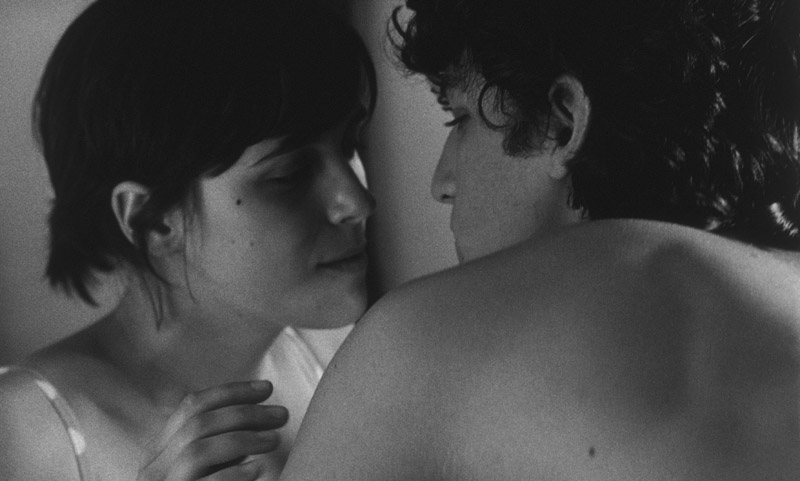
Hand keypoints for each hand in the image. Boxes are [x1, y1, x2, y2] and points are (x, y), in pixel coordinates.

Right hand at [137, 381, 288, 480]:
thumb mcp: (200, 471)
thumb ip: (214, 447)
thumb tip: (254, 415)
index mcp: (160, 455)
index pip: (190, 407)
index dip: (231, 391)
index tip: (266, 388)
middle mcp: (155, 471)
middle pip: (198, 424)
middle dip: (244, 412)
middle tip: (281, 415)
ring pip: (197, 450)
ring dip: (242, 439)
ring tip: (274, 440)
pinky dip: (233, 475)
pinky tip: (257, 471)